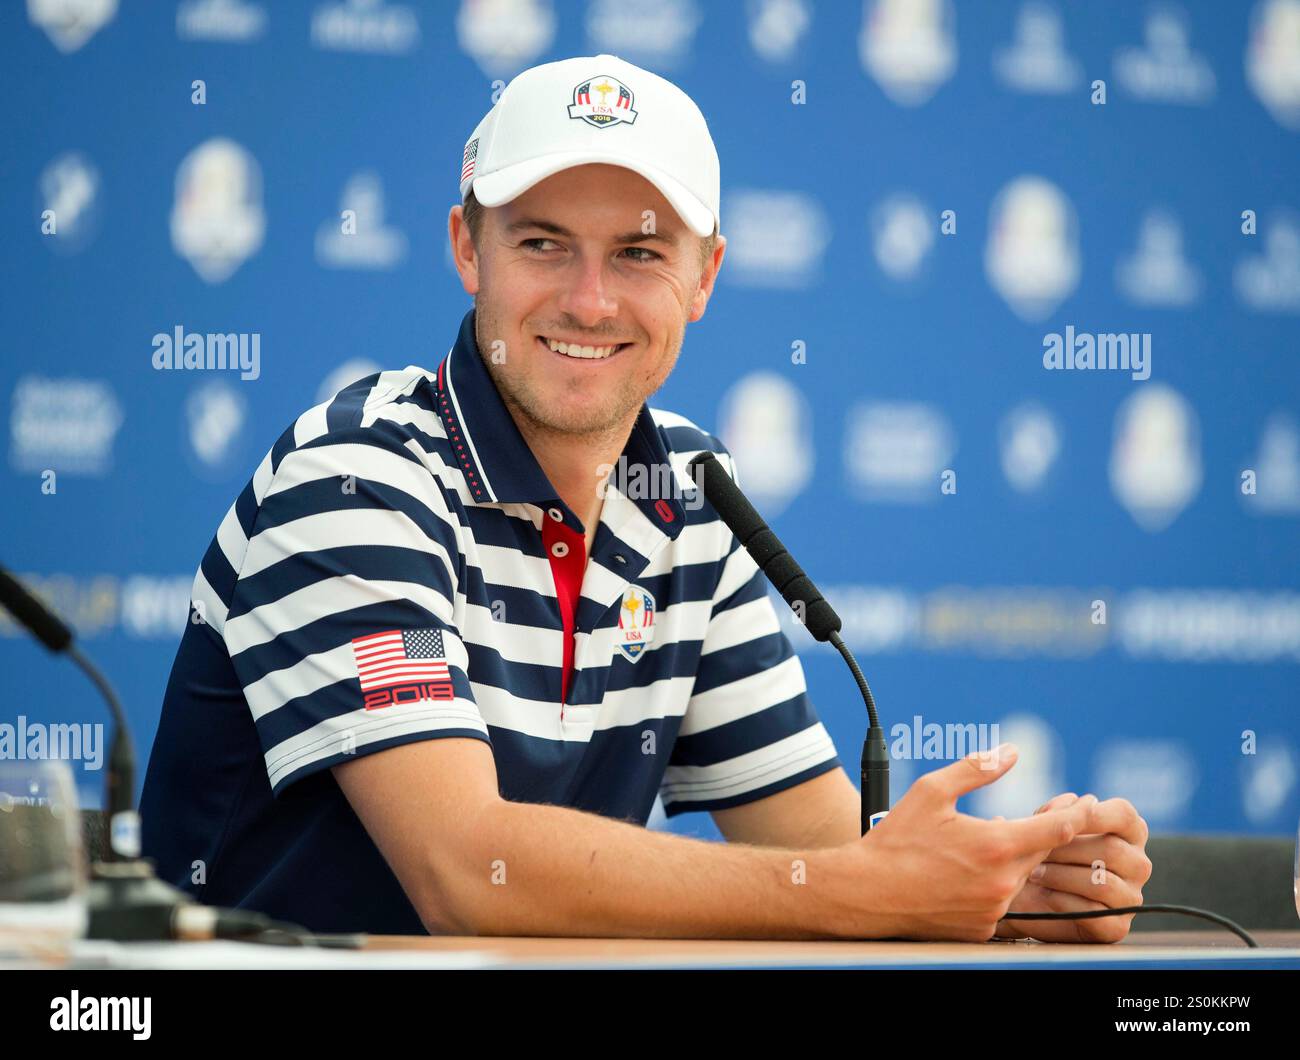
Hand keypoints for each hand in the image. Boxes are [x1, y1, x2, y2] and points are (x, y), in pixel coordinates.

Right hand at [849, 744, 1096, 941]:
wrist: (867, 892)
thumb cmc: (897, 840)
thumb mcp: (932, 791)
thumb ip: (976, 769)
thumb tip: (1010, 753)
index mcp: (997, 845)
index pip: (1060, 829)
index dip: (1078, 814)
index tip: (1086, 804)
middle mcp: (1003, 882)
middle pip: (1041, 852)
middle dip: (1040, 832)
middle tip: (1039, 814)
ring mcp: (994, 910)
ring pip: (1020, 876)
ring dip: (1012, 858)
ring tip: (984, 843)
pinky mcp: (982, 929)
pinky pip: (1000, 901)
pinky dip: (993, 883)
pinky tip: (968, 871)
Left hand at [994, 793, 1151, 942]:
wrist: (1023, 896)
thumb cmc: (1039, 853)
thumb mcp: (1043, 826)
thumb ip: (1059, 812)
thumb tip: (1080, 801)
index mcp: (1128, 831)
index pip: (1123, 814)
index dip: (1092, 814)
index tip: (1061, 820)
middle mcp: (1138, 864)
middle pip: (1111, 849)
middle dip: (1065, 850)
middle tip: (1036, 853)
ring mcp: (1131, 897)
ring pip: (1102, 882)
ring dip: (1060, 876)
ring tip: (1035, 873)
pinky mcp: (1117, 926)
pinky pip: (1095, 912)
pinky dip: (1064, 902)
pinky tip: (1046, 895)